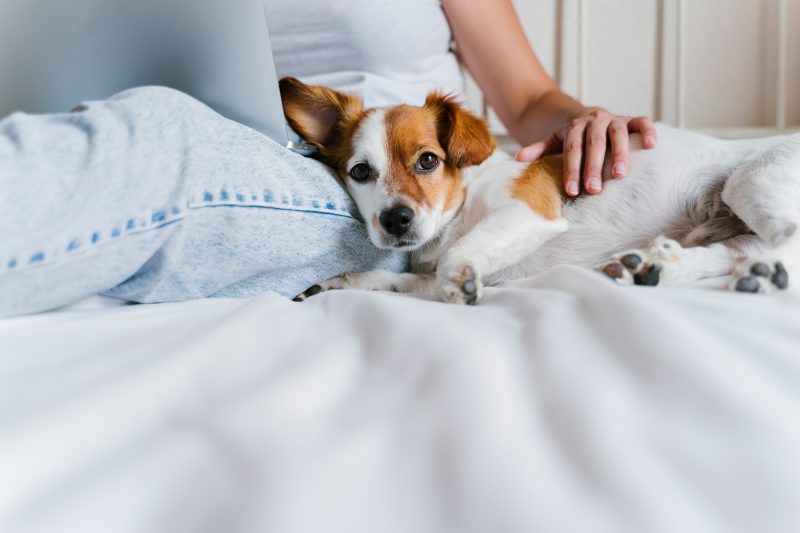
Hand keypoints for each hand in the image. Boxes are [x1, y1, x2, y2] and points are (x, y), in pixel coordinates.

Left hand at [515, 108, 657, 196]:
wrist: (585, 116)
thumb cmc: (570, 138)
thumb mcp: (553, 142)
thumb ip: (538, 150)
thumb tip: (518, 159)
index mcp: (574, 127)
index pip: (572, 150)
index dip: (571, 170)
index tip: (571, 190)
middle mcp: (595, 120)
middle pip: (594, 144)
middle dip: (593, 167)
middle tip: (593, 190)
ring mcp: (614, 119)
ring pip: (618, 134)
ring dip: (619, 154)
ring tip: (620, 175)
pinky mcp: (631, 120)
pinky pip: (642, 122)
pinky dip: (648, 131)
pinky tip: (652, 145)